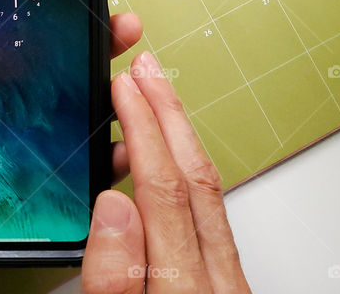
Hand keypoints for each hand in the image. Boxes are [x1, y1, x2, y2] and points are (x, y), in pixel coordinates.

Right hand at [82, 52, 251, 293]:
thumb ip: (114, 277)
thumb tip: (112, 205)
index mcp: (187, 289)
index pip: (163, 190)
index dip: (142, 129)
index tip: (123, 86)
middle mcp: (217, 279)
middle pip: (197, 177)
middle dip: (169, 113)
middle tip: (147, 69)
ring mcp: (227, 282)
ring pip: (209, 192)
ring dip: (181, 135)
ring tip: (155, 98)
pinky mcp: (226, 285)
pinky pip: (211, 211)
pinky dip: (188, 170)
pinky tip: (169, 161)